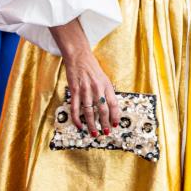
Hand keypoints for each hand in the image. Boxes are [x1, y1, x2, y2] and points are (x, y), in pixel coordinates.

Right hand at [49, 20, 119, 134]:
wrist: (79, 56)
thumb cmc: (92, 68)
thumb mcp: (104, 78)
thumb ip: (107, 92)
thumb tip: (110, 108)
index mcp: (107, 85)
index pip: (113, 104)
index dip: (115, 116)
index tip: (115, 125)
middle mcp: (97, 88)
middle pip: (102, 110)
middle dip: (105, 123)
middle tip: (105, 133)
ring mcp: (85, 90)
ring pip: (89, 112)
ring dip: (91, 125)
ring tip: (93, 133)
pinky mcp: (74, 90)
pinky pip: (76, 108)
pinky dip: (77, 119)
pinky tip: (79, 126)